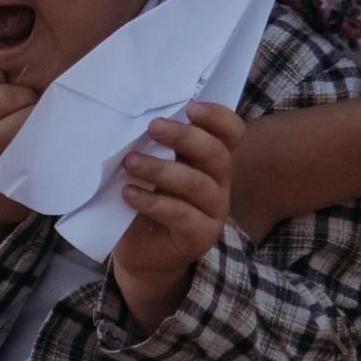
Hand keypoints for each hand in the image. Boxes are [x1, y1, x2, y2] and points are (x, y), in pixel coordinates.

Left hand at [111, 102, 244, 331]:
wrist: (142, 254)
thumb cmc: (144, 201)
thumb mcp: (150, 169)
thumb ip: (152, 146)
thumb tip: (130, 118)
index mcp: (209, 160)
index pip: (231, 132)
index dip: (217, 117)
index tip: (190, 106)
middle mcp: (219, 183)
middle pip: (216, 154)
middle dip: (185, 136)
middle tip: (153, 126)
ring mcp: (213, 212)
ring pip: (197, 184)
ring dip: (161, 169)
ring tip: (130, 162)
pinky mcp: (200, 236)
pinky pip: (181, 214)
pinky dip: (152, 201)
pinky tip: (129, 194)